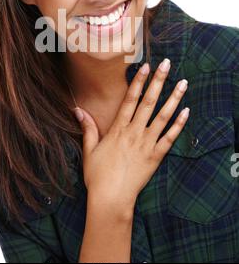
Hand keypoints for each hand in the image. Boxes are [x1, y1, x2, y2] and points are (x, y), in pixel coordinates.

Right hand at [74, 59, 189, 209]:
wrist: (111, 199)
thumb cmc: (97, 176)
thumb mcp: (88, 150)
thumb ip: (87, 128)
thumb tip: (77, 110)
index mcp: (118, 129)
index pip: (130, 99)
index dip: (138, 82)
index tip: (145, 66)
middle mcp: (134, 132)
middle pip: (149, 102)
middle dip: (158, 81)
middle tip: (166, 64)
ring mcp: (147, 144)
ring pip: (163, 116)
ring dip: (174, 98)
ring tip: (183, 83)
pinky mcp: (156, 157)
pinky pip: (170, 138)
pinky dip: (179, 124)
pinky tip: (186, 111)